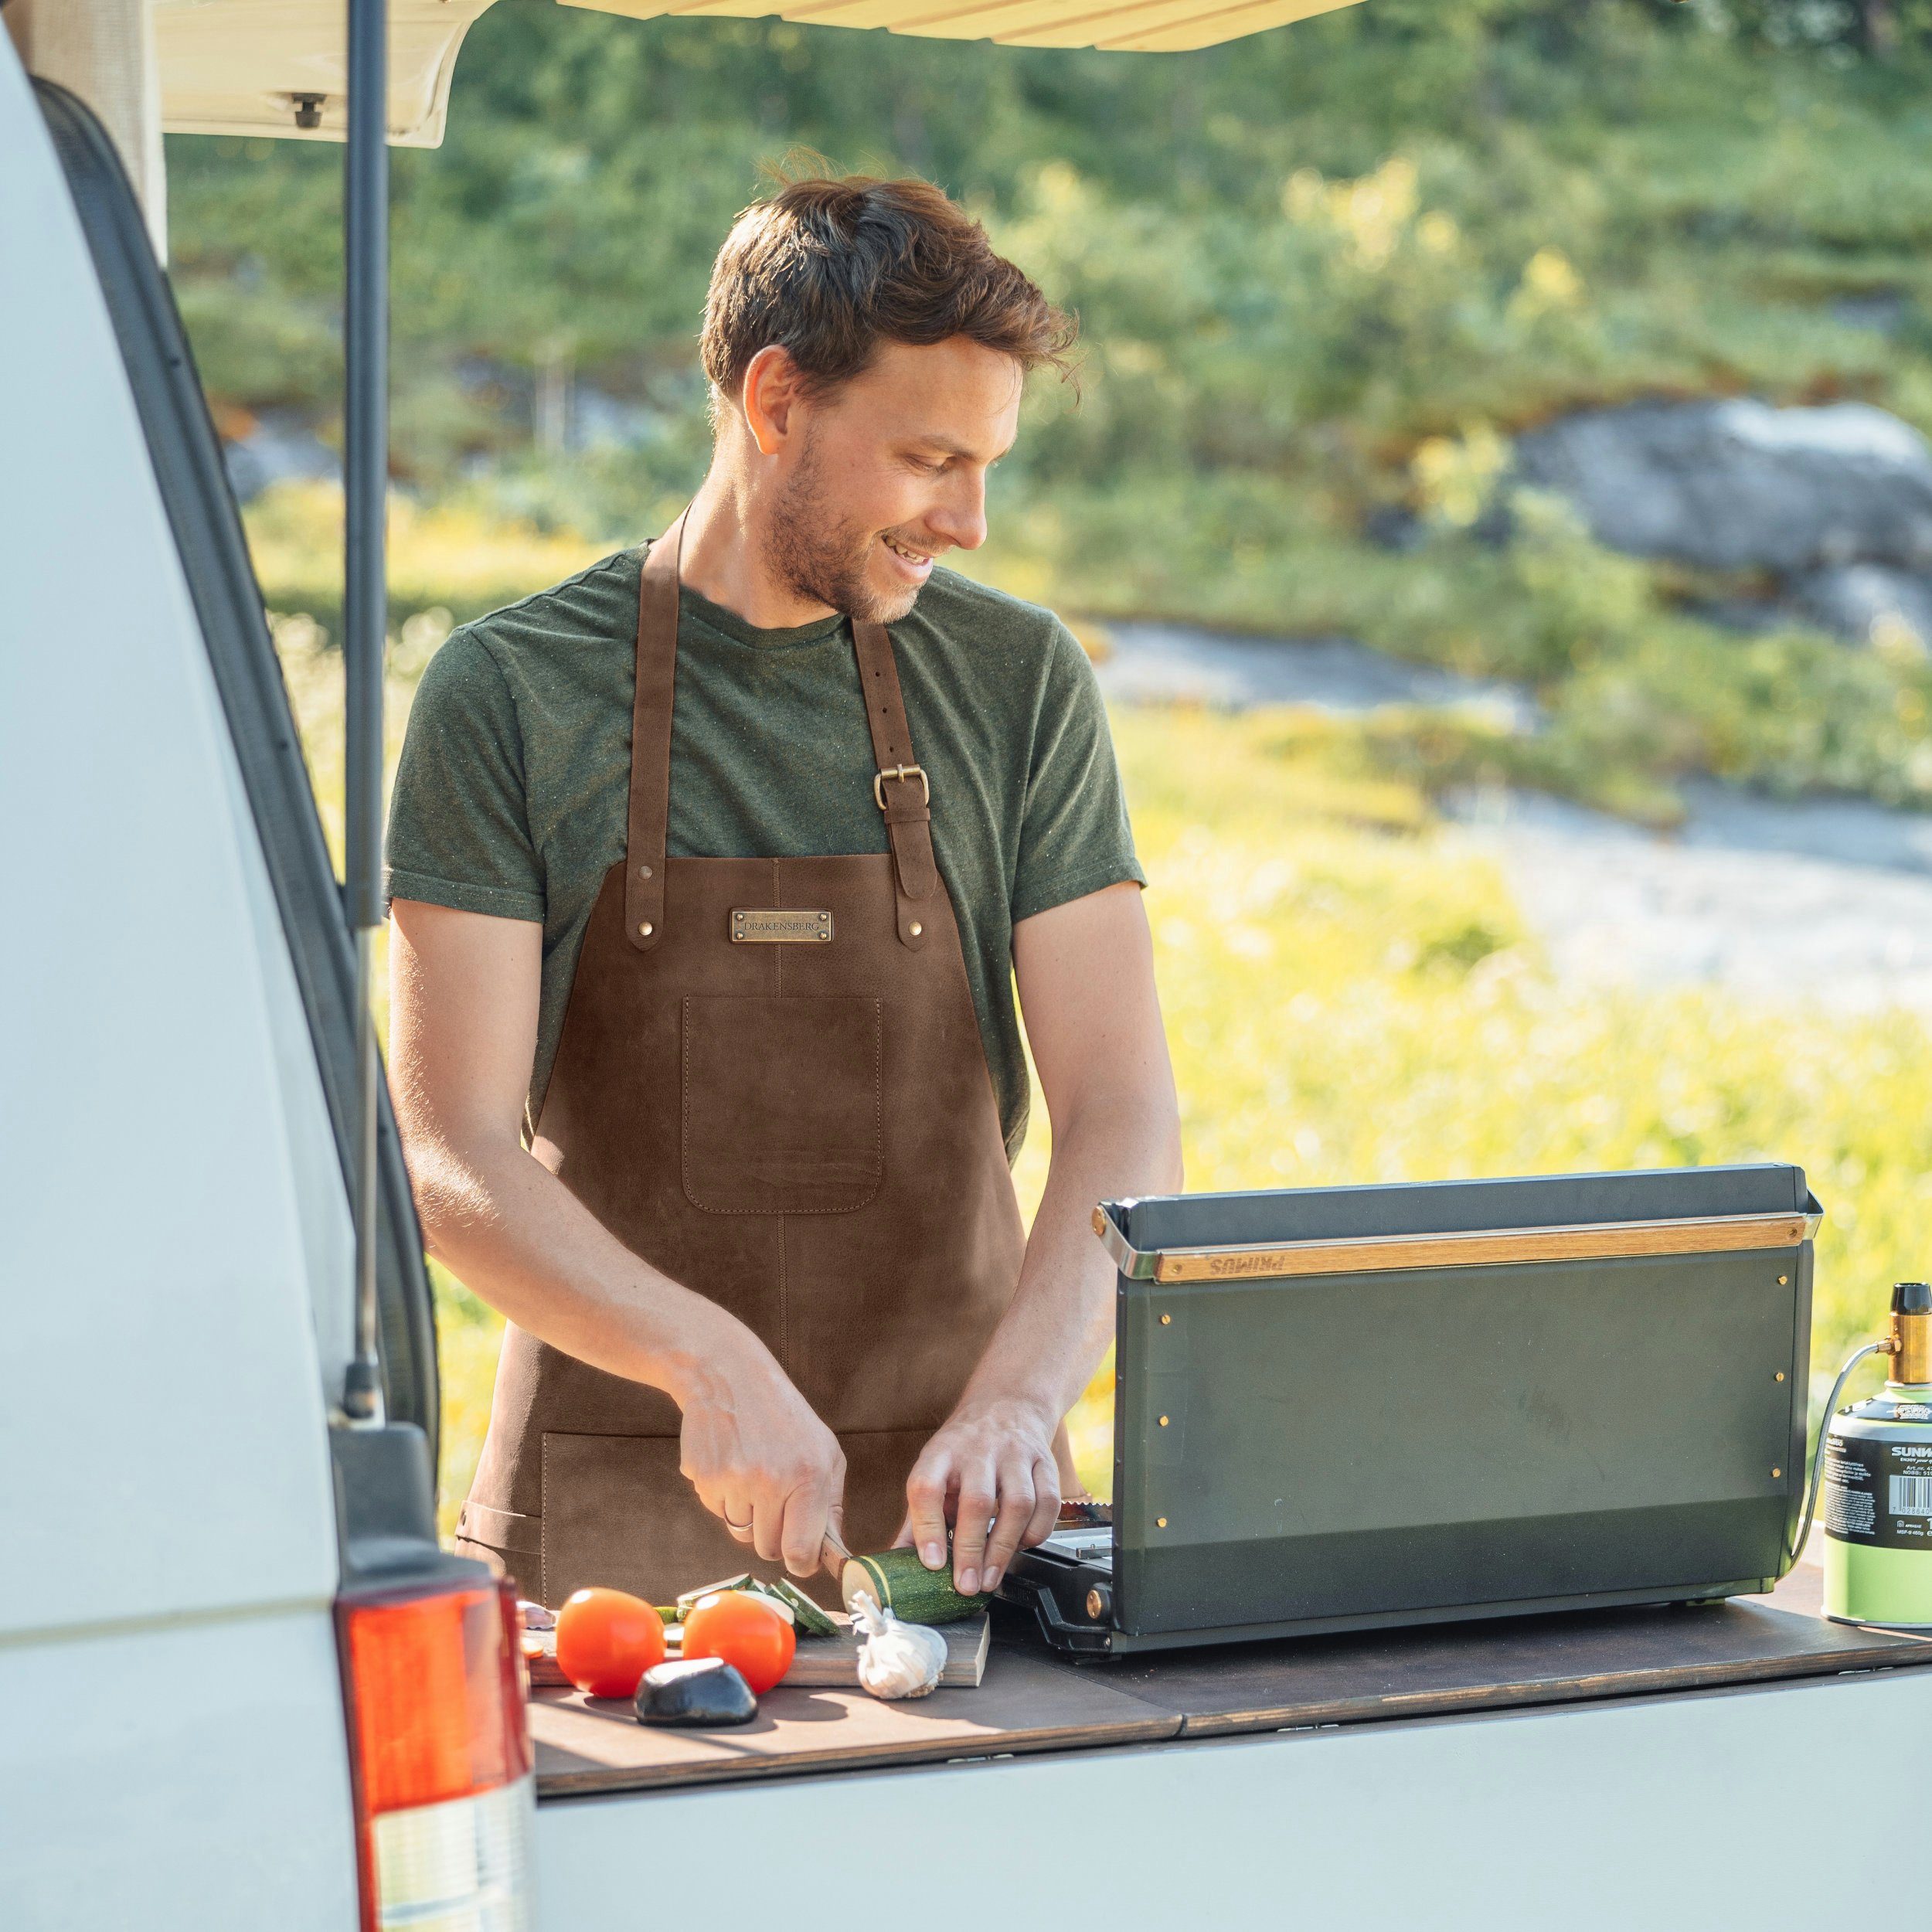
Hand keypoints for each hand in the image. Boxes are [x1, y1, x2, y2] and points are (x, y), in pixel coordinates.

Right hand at [671, 1317, 845, 1579]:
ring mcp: (733, 1481)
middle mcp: (770, 1482)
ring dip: (748, 1514)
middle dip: (775, 1535)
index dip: (802, 1562)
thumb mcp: (825, 1452)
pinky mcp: (704, 1478)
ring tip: (754, 1472)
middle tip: (777, 1501)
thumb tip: (833, 1557)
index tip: (802, 1555)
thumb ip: (831, 1506)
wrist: (730, 1376)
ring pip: (741, 1532)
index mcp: (808, 1476)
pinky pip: (717, 1511)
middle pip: (769, 1549)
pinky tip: (732, 1462)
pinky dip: (725, 1497)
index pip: (801, 1553)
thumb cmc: (785, 1417)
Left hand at [897, 1397, 1060, 1594]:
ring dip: (1004, 1547)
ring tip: (991, 1577)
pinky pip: (1048, 1502)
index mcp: (941, 1453)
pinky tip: (1021, 1546)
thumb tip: (895, 1564)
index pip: (926, 1487)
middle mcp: (978, 1450)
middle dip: (970, 1550)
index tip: (931, 1564)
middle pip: (976, 1501)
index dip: (926, 1528)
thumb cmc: (964, 1448)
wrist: (1007, 1403)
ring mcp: (1015, 1454)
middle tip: (966, 1585)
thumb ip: (917, 1519)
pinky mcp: (1044, 1461)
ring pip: (1017, 1503)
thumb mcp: (933, 1471)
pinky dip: (1036, 1532)